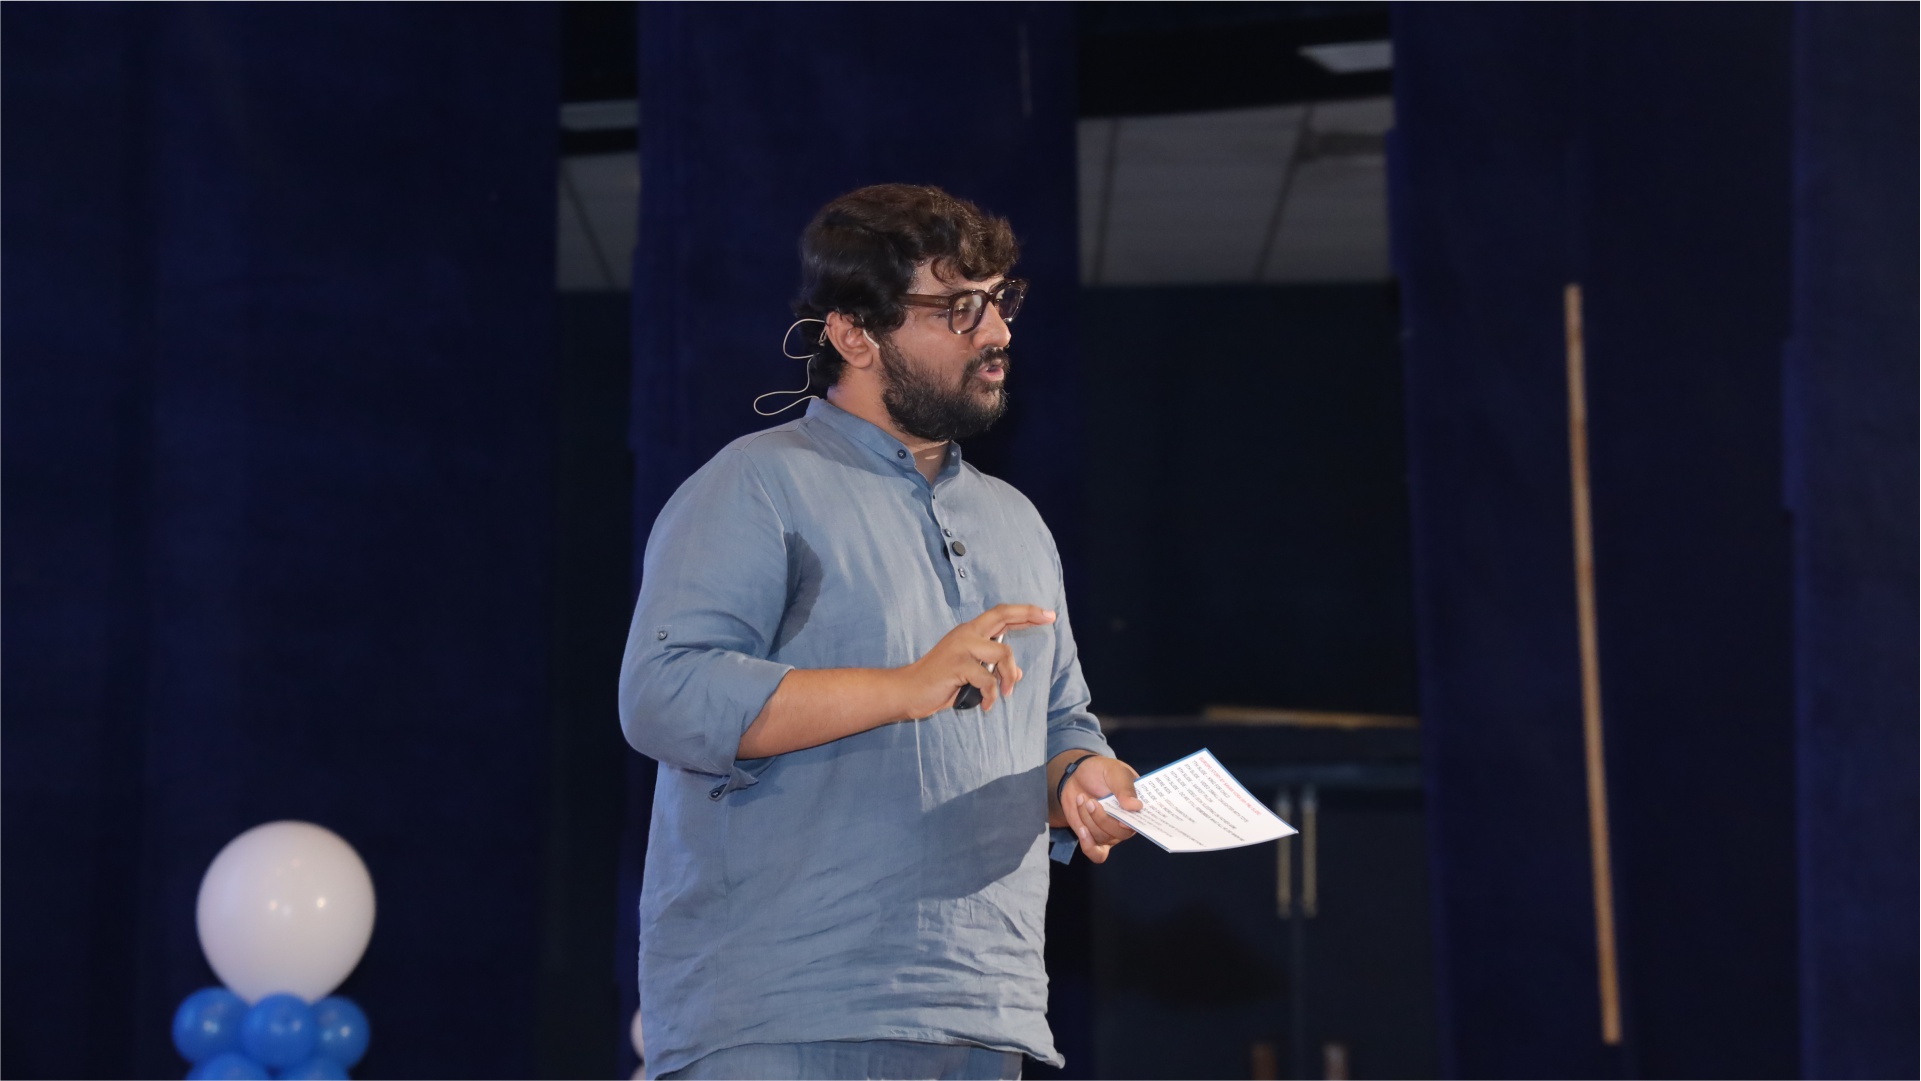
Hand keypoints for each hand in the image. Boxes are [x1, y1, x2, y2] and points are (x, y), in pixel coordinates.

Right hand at [892, 604, 1054, 719]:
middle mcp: (966, 634)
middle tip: (1049, 618)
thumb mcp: (971, 674)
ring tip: (1007, 692)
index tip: (1046, 614)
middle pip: (1002, 614)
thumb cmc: (939, 682)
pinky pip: (988, 679)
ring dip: (1010, 675)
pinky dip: (991, 695)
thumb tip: (1017, 674)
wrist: (908, 690)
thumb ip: (992, 669)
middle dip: (1028, 615)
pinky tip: (986, 705)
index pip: (1000, 615)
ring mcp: (961, 647)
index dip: (1024, 613)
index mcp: (969, 632)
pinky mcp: (957, 665)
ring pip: (1003, 652)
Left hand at [1058, 755, 1140, 863]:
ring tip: (1082, 799)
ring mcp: (1111, 832)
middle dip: (1102, 819)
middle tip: (1090, 802)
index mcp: (1138, 807)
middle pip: (1121, 833)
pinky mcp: (1095, 838)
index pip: (1145, 823)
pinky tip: (1082, 830)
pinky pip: (1097, 854)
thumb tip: (1137, 806)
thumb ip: (1124, 787)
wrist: (1077, 776)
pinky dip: (1089, 846)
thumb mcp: (1114, 771)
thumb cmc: (1100, 771)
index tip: (1121, 819)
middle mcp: (1127, 823)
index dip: (1134, 824)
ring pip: (1103, 838)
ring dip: (1088, 819)